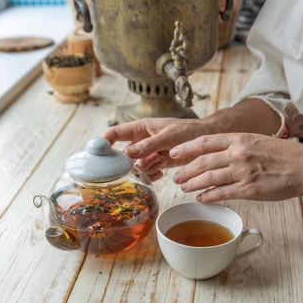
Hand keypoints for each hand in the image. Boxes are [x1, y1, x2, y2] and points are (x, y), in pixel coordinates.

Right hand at [102, 117, 219, 180]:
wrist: (205, 141)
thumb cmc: (189, 131)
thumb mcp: (169, 136)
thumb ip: (149, 144)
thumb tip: (128, 153)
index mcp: (141, 128)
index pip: (116, 133)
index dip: (104, 141)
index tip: (97, 152)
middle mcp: (142, 140)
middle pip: (123, 154)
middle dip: (131, 162)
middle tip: (143, 162)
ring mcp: (149, 152)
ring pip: (136, 166)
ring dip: (146, 167)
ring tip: (161, 160)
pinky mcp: (157, 163)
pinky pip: (147, 173)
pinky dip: (153, 175)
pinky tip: (162, 173)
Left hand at [170, 133, 302, 202]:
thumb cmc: (285, 155)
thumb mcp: (258, 141)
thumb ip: (237, 145)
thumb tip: (219, 152)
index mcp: (240, 138)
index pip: (204, 141)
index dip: (186, 148)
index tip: (174, 153)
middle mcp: (238, 153)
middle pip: (202, 161)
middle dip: (185, 170)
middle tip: (176, 177)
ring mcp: (243, 171)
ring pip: (208, 178)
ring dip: (193, 184)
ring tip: (184, 188)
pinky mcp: (249, 189)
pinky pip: (222, 193)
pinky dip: (208, 197)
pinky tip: (201, 199)